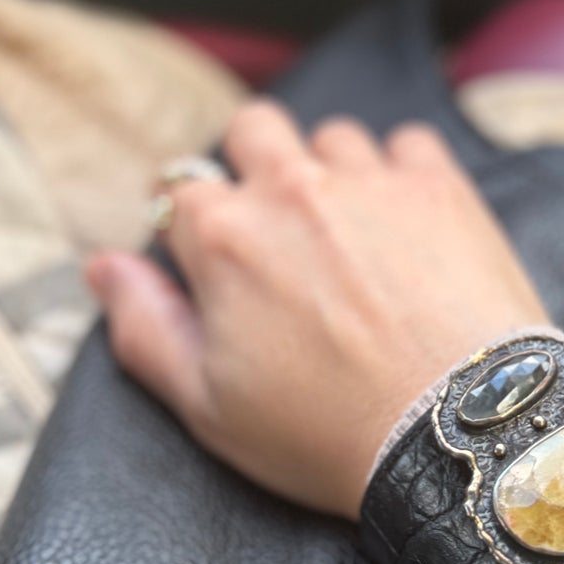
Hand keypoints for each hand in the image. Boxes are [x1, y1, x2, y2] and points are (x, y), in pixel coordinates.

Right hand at [85, 101, 547, 520]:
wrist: (458, 435)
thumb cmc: (327, 434)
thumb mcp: (208, 407)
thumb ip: (144, 327)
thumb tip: (104, 265)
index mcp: (222, 237)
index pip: (179, 192)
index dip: (191, 226)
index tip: (215, 264)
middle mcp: (291, 188)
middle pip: (251, 128)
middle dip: (253, 165)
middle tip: (277, 232)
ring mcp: (370, 179)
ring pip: (330, 136)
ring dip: (330, 172)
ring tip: (351, 238)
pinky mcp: (439, 184)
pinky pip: (406, 142)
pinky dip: (401, 172)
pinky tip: (408, 227)